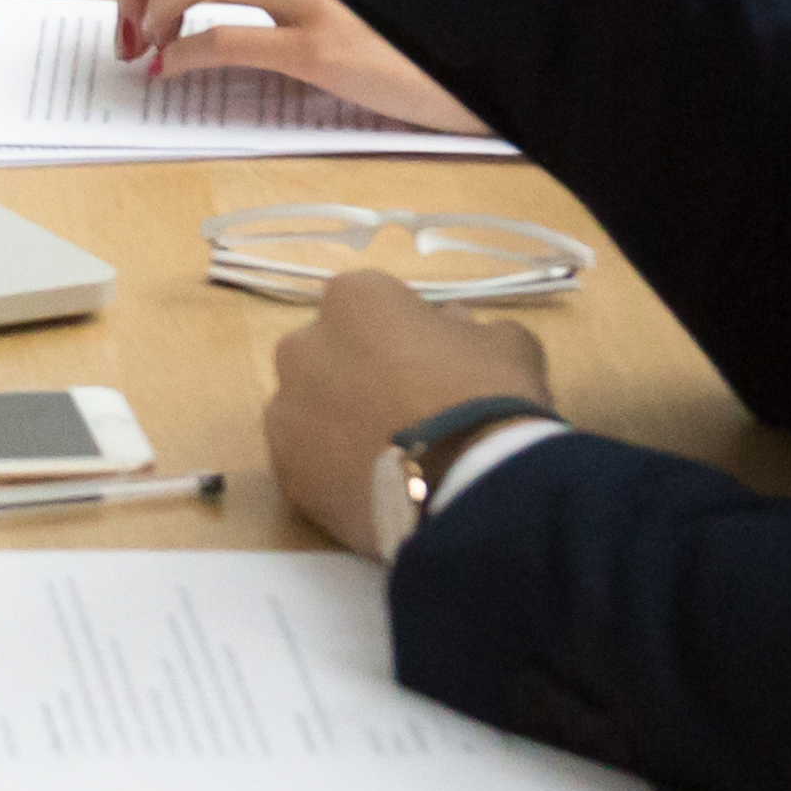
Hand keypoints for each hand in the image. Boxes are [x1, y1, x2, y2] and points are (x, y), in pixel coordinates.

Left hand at [265, 270, 557, 556]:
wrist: (472, 491)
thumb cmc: (489, 401)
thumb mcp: (505, 344)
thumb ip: (467, 326)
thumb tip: (449, 326)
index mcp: (354, 299)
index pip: (372, 305)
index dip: (403, 335)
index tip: (430, 364)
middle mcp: (303, 345)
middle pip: (331, 354)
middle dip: (360, 375)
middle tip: (406, 412)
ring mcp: (286, 409)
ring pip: (312, 409)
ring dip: (340, 423)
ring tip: (390, 459)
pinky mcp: (284, 469)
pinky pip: (308, 461)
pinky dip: (332, 471)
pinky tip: (373, 489)